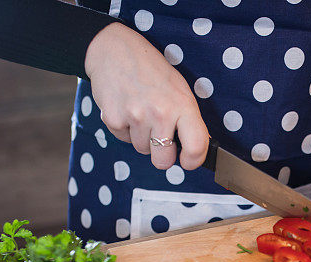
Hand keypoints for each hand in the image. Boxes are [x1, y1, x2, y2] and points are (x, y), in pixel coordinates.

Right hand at [84, 23, 208, 169]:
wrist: (114, 50)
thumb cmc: (151, 70)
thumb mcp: (179, 89)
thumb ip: (188, 118)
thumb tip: (197, 147)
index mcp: (182, 105)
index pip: (196, 147)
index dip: (193, 161)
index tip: (188, 160)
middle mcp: (160, 113)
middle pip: (164, 161)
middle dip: (162, 154)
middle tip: (159, 135)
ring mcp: (136, 117)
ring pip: (142, 150)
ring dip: (142, 137)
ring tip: (141, 111)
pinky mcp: (113, 120)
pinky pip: (124, 140)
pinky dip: (126, 129)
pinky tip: (127, 108)